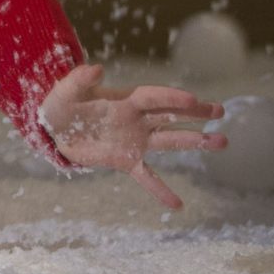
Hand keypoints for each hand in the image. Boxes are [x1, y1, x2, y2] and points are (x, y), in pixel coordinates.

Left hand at [40, 63, 226, 208]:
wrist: (52, 127)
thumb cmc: (60, 104)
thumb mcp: (64, 90)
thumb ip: (79, 80)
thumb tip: (96, 68)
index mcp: (124, 99)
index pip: (152, 97)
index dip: (170, 97)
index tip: (192, 99)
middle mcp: (136, 119)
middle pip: (171, 115)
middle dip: (195, 112)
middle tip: (220, 110)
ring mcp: (135, 140)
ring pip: (169, 141)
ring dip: (194, 141)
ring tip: (221, 142)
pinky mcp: (125, 160)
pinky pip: (147, 177)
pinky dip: (160, 189)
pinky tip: (177, 205)